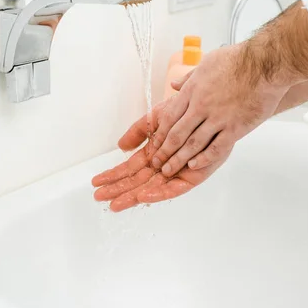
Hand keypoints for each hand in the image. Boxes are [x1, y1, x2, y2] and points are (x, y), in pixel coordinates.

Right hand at [92, 101, 230, 211]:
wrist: (211, 104)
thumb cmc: (187, 109)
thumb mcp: (157, 117)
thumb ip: (139, 131)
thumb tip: (121, 146)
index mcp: (155, 151)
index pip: (130, 167)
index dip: (113, 174)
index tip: (96, 182)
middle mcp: (165, 164)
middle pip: (137, 181)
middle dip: (117, 189)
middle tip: (98, 197)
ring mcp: (178, 171)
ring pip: (151, 188)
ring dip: (132, 195)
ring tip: (115, 203)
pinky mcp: (193, 176)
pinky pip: (174, 188)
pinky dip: (158, 193)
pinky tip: (143, 195)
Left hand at [149, 44, 287, 177]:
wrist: (265, 65)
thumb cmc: (238, 60)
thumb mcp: (206, 63)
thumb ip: (189, 77)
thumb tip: (173, 84)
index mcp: (193, 90)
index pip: (170, 116)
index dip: (160, 133)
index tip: (153, 144)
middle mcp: (201, 106)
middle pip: (177, 133)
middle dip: (164, 151)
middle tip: (156, 163)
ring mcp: (218, 118)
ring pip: (193, 144)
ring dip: (179, 159)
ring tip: (168, 170)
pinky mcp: (235, 128)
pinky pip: (216, 148)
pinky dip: (203, 158)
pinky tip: (194, 165)